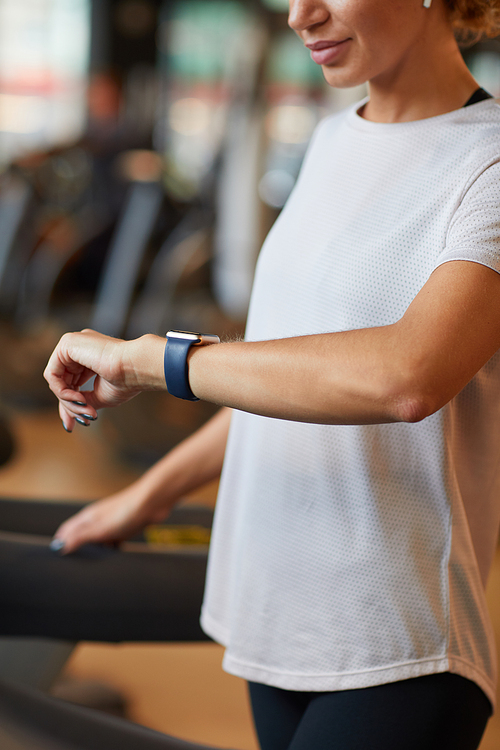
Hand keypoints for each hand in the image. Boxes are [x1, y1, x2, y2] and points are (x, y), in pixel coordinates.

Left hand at [43, 329, 165, 430]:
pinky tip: (78, 398)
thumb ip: (82, 402)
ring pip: (56, 380)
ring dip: (67, 401)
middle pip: (61, 382)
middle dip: (68, 405)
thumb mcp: (100, 396)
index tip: (76, 424)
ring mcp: (72, 343)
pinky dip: (61, 391)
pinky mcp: (67, 343)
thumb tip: (68, 418)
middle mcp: (79, 347)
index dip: (70, 404)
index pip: (70, 381)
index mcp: (89, 355)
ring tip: (85, 409)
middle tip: (81, 421)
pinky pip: (52, 374)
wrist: (137, 367)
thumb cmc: (127, 380)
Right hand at [51, 485, 167, 554]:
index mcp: (87, 518)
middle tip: (78, 564)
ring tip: (97, 563)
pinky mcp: (125, 526)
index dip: (61, 542)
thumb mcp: (98, 529)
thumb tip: (58, 547)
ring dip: (97, 550)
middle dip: (79, 548)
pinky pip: (114, 540)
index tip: (58, 557)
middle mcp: (97, 518)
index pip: (67, 530)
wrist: (152, 502)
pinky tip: (116, 555)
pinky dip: (112, 548)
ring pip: (99, 539)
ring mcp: (111, 521)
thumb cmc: (125, 513)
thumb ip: (78, 538)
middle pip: (82, 535)